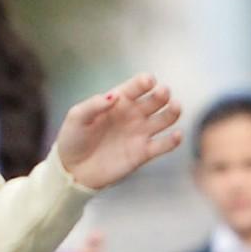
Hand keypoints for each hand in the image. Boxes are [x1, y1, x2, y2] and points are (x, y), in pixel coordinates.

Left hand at [54, 74, 181, 189]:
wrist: (73, 170)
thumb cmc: (73, 139)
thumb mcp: (77, 117)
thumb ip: (94, 105)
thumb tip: (114, 96)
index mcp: (118, 101)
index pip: (136, 86)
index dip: (144, 82)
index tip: (149, 81)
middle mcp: (133, 114)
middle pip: (155, 100)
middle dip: (161, 94)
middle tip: (163, 93)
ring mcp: (140, 133)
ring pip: (164, 119)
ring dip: (173, 112)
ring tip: (176, 106)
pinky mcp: (143, 153)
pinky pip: (163, 145)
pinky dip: (173, 140)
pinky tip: (177, 135)